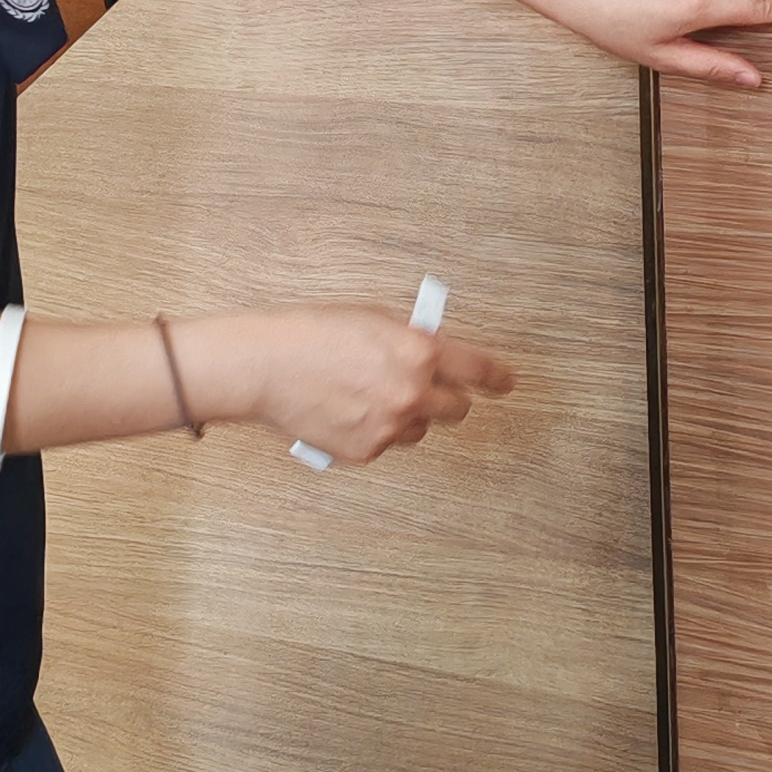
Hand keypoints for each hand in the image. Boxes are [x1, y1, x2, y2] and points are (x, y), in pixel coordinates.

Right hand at [224, 310, 516, 463]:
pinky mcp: (366, 451)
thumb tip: (437, 353)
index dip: (497, 378)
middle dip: (447, 398)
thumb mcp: (375, 320)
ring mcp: (389, 426)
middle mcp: (411, 393)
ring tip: (370, 396)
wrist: (266, 367)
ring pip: (419, 428)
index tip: (506, 383)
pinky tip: (349, 411)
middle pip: (456, 409)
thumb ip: (412, 340)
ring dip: (407, 415)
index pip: (478, 370)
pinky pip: (386, 443)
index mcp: (419, 353)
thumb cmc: (314, 334)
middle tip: (427, 389)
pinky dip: (375, 431)